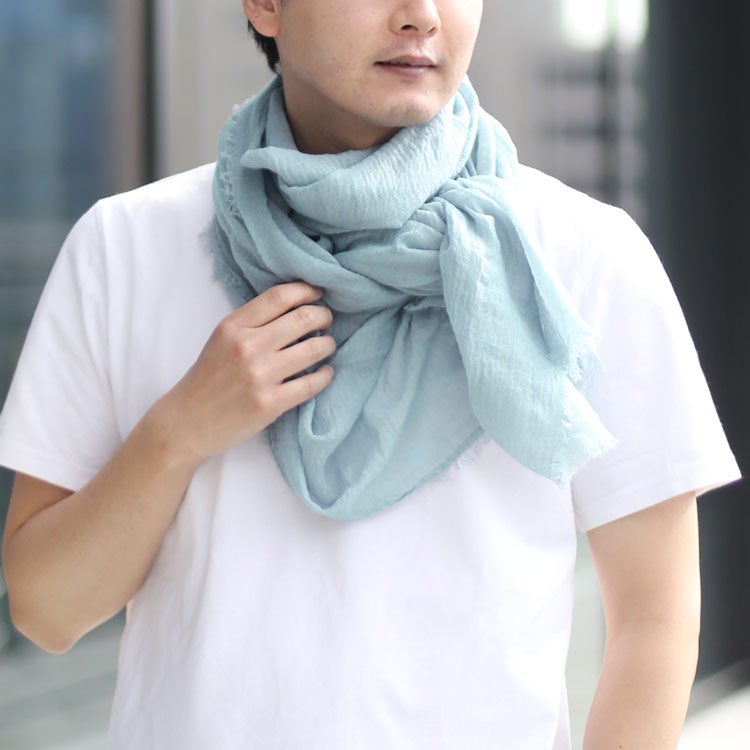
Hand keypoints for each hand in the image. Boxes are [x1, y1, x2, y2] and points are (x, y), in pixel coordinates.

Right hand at [160, 281, 334, 462]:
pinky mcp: (271, 403)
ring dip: (328, 344)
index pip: (279, 296)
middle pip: (303, 318)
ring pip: (314, 349)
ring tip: (327, 345)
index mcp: (233, 326)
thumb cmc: (207, 379)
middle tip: (326, 321)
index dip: (306, 291)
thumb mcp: (221, 340)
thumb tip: (296, 308)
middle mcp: (247, 347)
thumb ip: (252, 323)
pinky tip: (325, 372)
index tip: (318, 294)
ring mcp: (260, 375)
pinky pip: (312, 383)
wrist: (187, 422)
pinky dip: (326, 375)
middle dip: (323, 316)